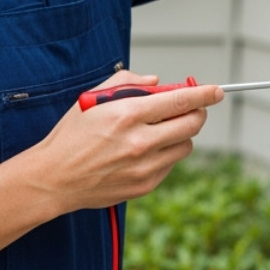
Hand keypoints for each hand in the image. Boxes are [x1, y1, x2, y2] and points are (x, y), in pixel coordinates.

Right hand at [32, 70, 223, 212]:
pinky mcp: (144, 186)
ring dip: (179, 135)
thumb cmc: (72, 135)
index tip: (216, 91)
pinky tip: (142, 151)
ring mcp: (144, 167)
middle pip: (191, 124)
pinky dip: (164, 154)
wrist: (53, 178)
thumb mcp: (93, 99)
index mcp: (127, 114)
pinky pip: (170, 165)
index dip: (204, 94)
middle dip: (197, 112)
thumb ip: (128, 83)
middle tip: (190, 108)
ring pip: (185, 146)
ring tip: (157, 131)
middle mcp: (140, 142)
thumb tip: (157, 82)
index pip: (180, 100)